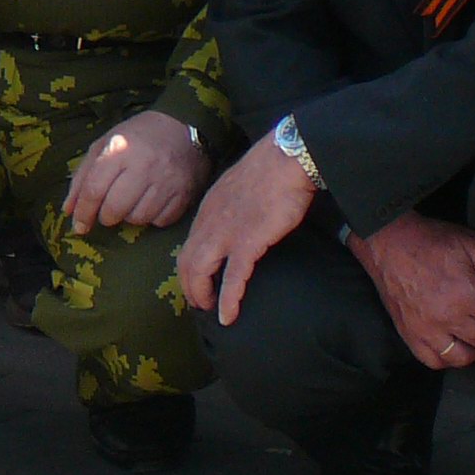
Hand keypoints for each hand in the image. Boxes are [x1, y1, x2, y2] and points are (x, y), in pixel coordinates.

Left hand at [63, 109, 209, 233]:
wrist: (183, 126)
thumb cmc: (137, 136)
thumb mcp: (104, 145)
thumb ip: (83, 177)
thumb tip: (69, 211)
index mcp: (119, 149)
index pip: (94, 190)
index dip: (83, 212)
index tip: (79, 225)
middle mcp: (143, 165)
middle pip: (114, 209)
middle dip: (106, 216)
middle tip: (108, 210)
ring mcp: (166, 180)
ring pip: (137, 218)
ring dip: (129, 216)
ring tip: (132, 201)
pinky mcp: (183, 193)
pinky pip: (160, 221)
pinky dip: (152, 217)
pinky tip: (151, 202)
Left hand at [176, 131, 317, 323]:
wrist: (287, 157)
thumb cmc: (272, 169)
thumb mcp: (240, 187)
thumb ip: (233, 206)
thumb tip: (239, 219)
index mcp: (209, 208)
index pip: (189, 244)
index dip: (189, 267)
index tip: (198, 281)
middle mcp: (210, 221)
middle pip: (187, 261)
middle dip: (190, 286)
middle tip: (200, 303)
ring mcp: (226, 232)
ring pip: (200, 271)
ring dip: (202, 295)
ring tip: (210, 310)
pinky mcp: (248, 241)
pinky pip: (232, 278)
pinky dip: (227, 300)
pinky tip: (227, 316)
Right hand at [348, 213, 474, 369]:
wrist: (389, 241)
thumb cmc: (433, 240)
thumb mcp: (472, 244)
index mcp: (466, 294)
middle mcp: (447, 317)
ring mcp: (426, 329)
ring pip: (464, 357)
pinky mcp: (409, 334)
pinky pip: (435, 361)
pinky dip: (450, 360)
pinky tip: (458, 348)